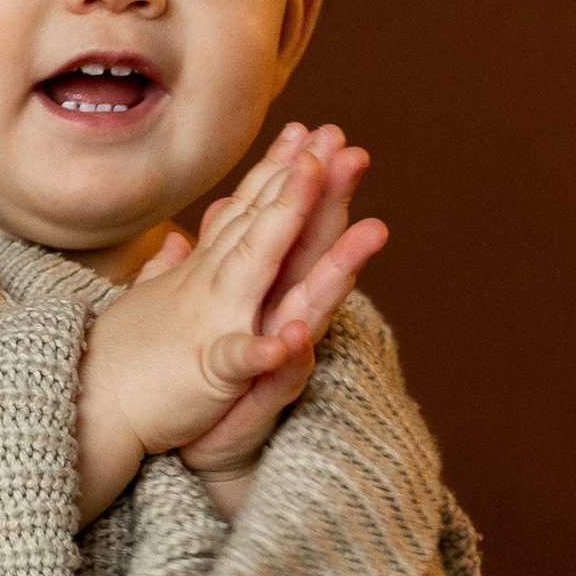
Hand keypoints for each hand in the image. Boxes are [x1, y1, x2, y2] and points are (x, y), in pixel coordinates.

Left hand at [181, 125, 386, 482]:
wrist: (205, 445)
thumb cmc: (214, 376)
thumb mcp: (218, 305)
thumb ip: (226, 257)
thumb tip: (224, 208)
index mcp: (268, 290)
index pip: (293, 227)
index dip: (308, 181)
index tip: (323, 130)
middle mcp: (285, 317)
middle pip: (315, 253)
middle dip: (335, 207)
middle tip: (358, 156)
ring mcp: (280, 357)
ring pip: (313, 307)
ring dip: (337, 273)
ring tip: (369, 233)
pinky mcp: (259, 397)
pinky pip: (274, 377)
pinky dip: (283, 357)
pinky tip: (294, 338)